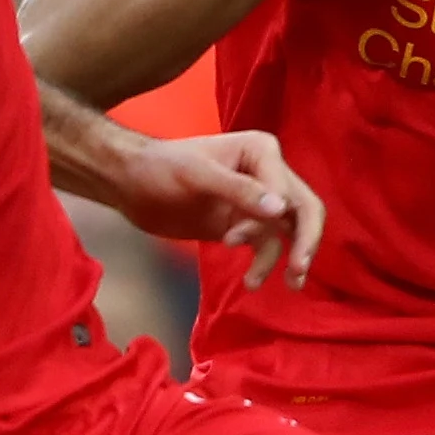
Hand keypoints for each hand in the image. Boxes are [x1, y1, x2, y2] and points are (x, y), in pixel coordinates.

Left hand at [45, 92, 323, 288]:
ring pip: (290, 232)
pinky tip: (251, 281)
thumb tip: (280, 211)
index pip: (287, 191)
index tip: (234, 236)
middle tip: (298, 271)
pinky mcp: (244, 225)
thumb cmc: (159, 169)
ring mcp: (257, 202)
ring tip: (256, 282)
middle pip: (305, 210)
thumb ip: (239, 190)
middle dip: (305, 242)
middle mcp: (268, 174)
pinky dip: (265, 263)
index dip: (271, 218)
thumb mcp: (197, 175)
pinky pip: (268, 245)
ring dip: (283, 258)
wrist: (130, 185)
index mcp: (262, 152)